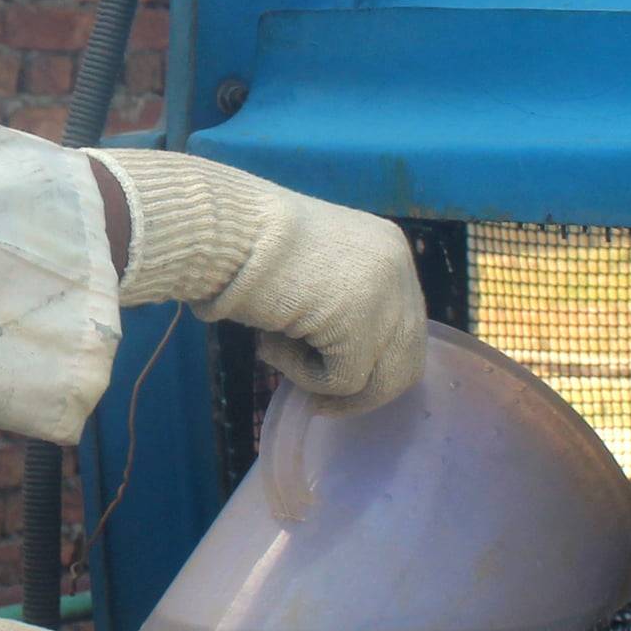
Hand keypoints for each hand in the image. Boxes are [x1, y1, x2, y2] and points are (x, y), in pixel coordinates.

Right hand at [89, 149, 426, 413]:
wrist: (224, 227)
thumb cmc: (245, 238)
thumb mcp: (308, 263)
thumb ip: (335, 296)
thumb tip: (332, 349)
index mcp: (387, 248)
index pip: (402, 322)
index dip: (368, 357)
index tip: (330, 375)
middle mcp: (399, 270)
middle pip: (405, 358)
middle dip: (361, 390)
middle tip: (319, 402)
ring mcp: (387, 299)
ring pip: (381, 379)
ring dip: (327, 383)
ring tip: (277, 354)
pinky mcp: (362, 328)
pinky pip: (343, 381)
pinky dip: (301, 375)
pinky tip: (269, 343)